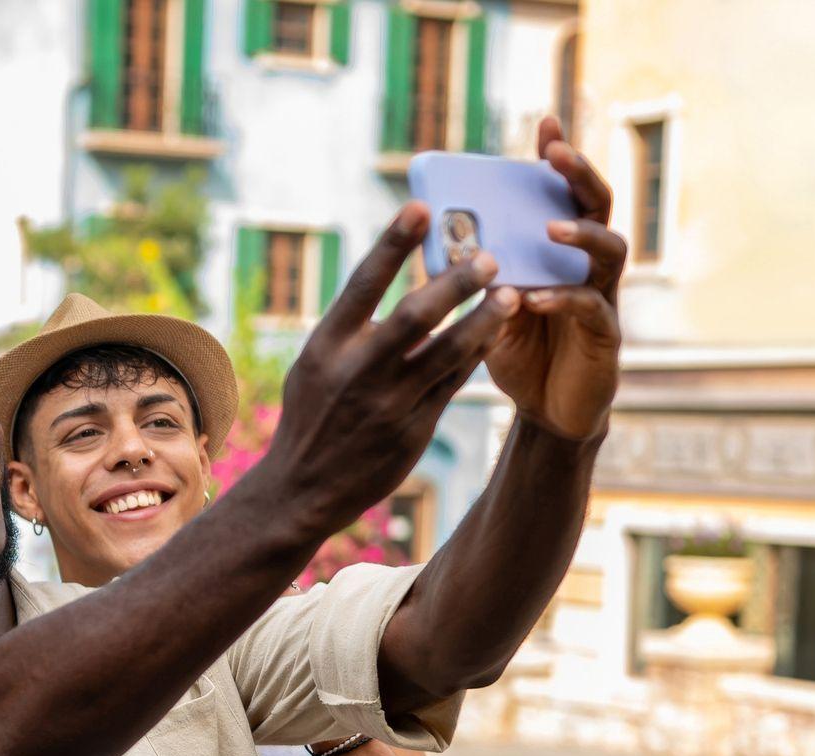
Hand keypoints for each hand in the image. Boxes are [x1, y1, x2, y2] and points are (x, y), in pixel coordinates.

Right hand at [255, 202, 520, 535]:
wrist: (303, 489)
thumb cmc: (311, 417)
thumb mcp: (314, 367)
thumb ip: (351, 329)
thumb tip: (390, 281)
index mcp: (325, 348)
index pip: (363, 285)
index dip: (392, 243)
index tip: (420, 206)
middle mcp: (356, 372)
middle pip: (413, 316)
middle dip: (454, 282)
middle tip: (488, 256)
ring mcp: (387, 403)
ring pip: (446, 352)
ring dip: (482, 320)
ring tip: (511, 294)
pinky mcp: (412, 431)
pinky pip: (453, 384)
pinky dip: (475, 355)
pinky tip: (494, 332)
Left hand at [486, 115, 624, 441]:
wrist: (545, 409)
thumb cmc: (519, 351)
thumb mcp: (488, 306)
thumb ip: (472, 276)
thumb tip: (431, 244)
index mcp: (562, 250)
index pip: (565, 193)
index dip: (561, 157)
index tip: (546, 123)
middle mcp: (590, 264)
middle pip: (598, 205)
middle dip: (578, 176)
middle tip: (557, 153)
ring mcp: (604, 295)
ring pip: (610, 250)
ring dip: (579, 235)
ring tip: (549, 228)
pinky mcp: (605, 334)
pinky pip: (590, 307)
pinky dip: (562, 299)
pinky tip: (533, 297)